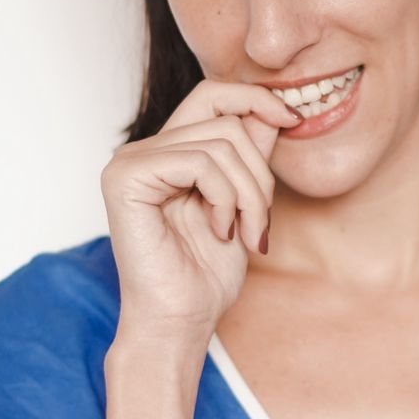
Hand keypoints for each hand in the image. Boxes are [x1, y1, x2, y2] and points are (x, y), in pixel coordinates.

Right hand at [100, 78, 298, 343]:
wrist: (180, 323)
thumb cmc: (206, 276)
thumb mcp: (244, 203)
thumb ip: (251, 154)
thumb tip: (273, 107)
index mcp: (166, 153)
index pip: (213, 95)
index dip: (256, 99)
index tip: (293, 121)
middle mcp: (142, 151)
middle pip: (226, 121)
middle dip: (260, 174)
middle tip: (260, 223)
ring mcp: (129, 162)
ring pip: (220, 143)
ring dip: (249, 195)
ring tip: (244, 234)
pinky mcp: (125, 178)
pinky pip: (199, 162)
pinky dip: (224, 199)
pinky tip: (219, 231)